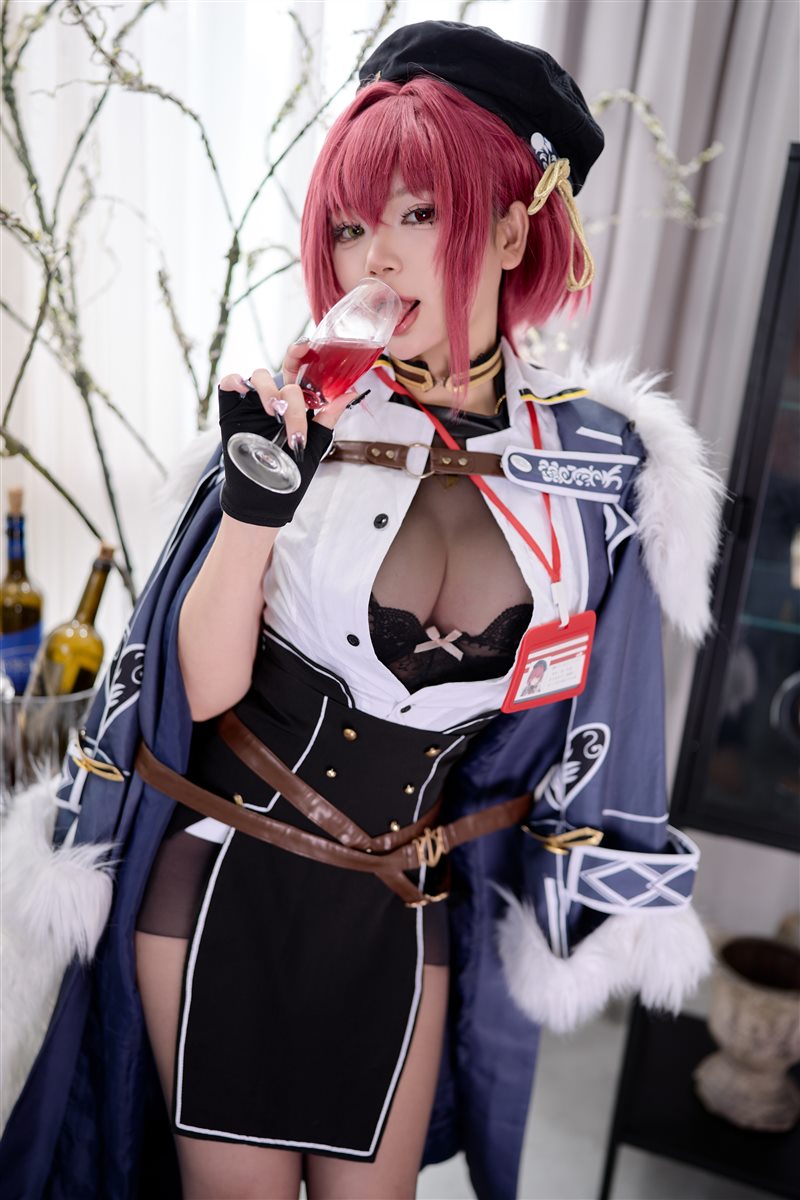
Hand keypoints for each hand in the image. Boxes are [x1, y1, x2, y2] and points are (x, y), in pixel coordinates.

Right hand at [217, 345, 361, 526]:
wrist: (266, 499)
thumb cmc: (291, 474)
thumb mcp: (315, 445)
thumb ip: (328, 416)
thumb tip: (350, 391)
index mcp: (298, 404)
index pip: (303, 372)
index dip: (306, 356)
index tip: (311, 347)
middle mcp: (276, 399)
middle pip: (284, 372)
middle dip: (293, 372)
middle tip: (296, 379)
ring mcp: (253, 404)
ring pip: (260, 375)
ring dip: (269, 389)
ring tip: (275, 412)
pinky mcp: (232, 411)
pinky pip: (230, 384)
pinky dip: (236, 381)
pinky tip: (245, 391)